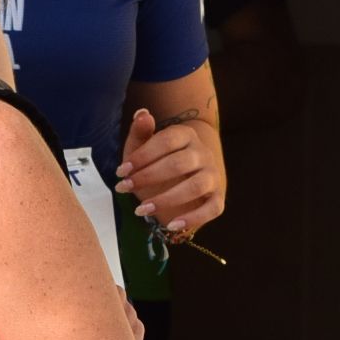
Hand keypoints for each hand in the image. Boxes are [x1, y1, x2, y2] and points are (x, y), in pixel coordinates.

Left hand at [116, 107, 226, 239]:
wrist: (186, 179)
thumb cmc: (158, 163)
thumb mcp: (143, 149)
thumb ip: (141, 133)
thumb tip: (142, 113)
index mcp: (186, 136)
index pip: (166, 141)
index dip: (142, 156)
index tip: (121, 171)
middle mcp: (203, 153)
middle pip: (178, 163)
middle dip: (148, 177)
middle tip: (124, 188)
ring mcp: (212, 176)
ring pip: (195, 186)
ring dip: (166, 199)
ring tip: (141, 209)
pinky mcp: (218, 198)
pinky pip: (212, 209)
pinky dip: (193, 218)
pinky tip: (171, 225)